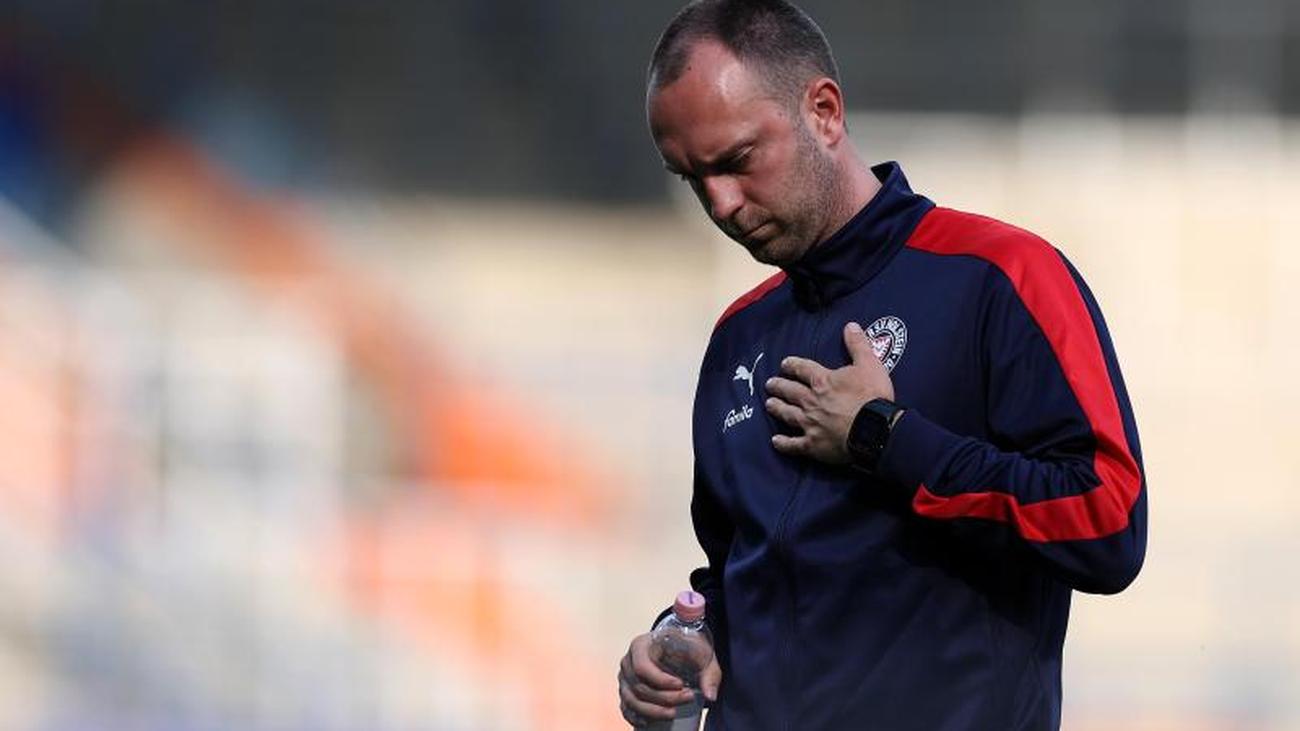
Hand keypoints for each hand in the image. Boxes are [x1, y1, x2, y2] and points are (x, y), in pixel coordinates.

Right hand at [618, 632, 721, 726]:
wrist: (675, 645)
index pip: (642, 667)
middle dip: (663, 698)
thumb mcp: (701, 654)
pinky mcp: (626, 691)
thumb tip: (710, 696)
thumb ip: (709, 673)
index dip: (660, 681)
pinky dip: (635, 717)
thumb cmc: (686, 647)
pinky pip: (625, 708)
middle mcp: (628, 661)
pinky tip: (649, 722)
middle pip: (639, 686)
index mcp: (641, 645)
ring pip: (631, 700)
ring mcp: (625, 678)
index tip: (682, 685)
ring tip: (673, 713)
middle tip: (687, 698)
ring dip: (652, 711)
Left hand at [764, 321, 894, 463]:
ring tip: (769, 404)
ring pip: (787, 414)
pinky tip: (775, 442)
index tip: (784, 364)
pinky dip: (783, 443)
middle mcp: (811, 401)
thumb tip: (850, 325)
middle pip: (790, 391)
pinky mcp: (813, 445)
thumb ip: (858, 345)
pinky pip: (794, 445)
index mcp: (822, 381)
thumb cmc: (872, 396)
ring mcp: (809, 424)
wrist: (875, 430)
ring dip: (777, 408)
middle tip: (770, 384)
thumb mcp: (869, 364)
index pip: (802, 369)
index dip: (792, 365)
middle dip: (779, 386)